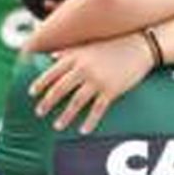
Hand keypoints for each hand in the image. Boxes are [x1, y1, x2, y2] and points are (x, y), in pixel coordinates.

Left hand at [28, 33, 153, 133]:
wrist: (141, 46)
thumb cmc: (115, 44)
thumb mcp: (90, 45)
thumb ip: (69, 51)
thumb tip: (51, 56)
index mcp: (77, 57)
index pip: (52, 72)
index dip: (40, 84)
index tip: (32, 93)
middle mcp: (84, 69)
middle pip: (60, 90)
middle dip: (47, 103)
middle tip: (39, 112)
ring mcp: (98, 81)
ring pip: (76, 102)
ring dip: (65, 116)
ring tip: (57, 126)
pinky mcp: (111, 90)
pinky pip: (97, 110)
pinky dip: (89, 122)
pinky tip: (83, 130)